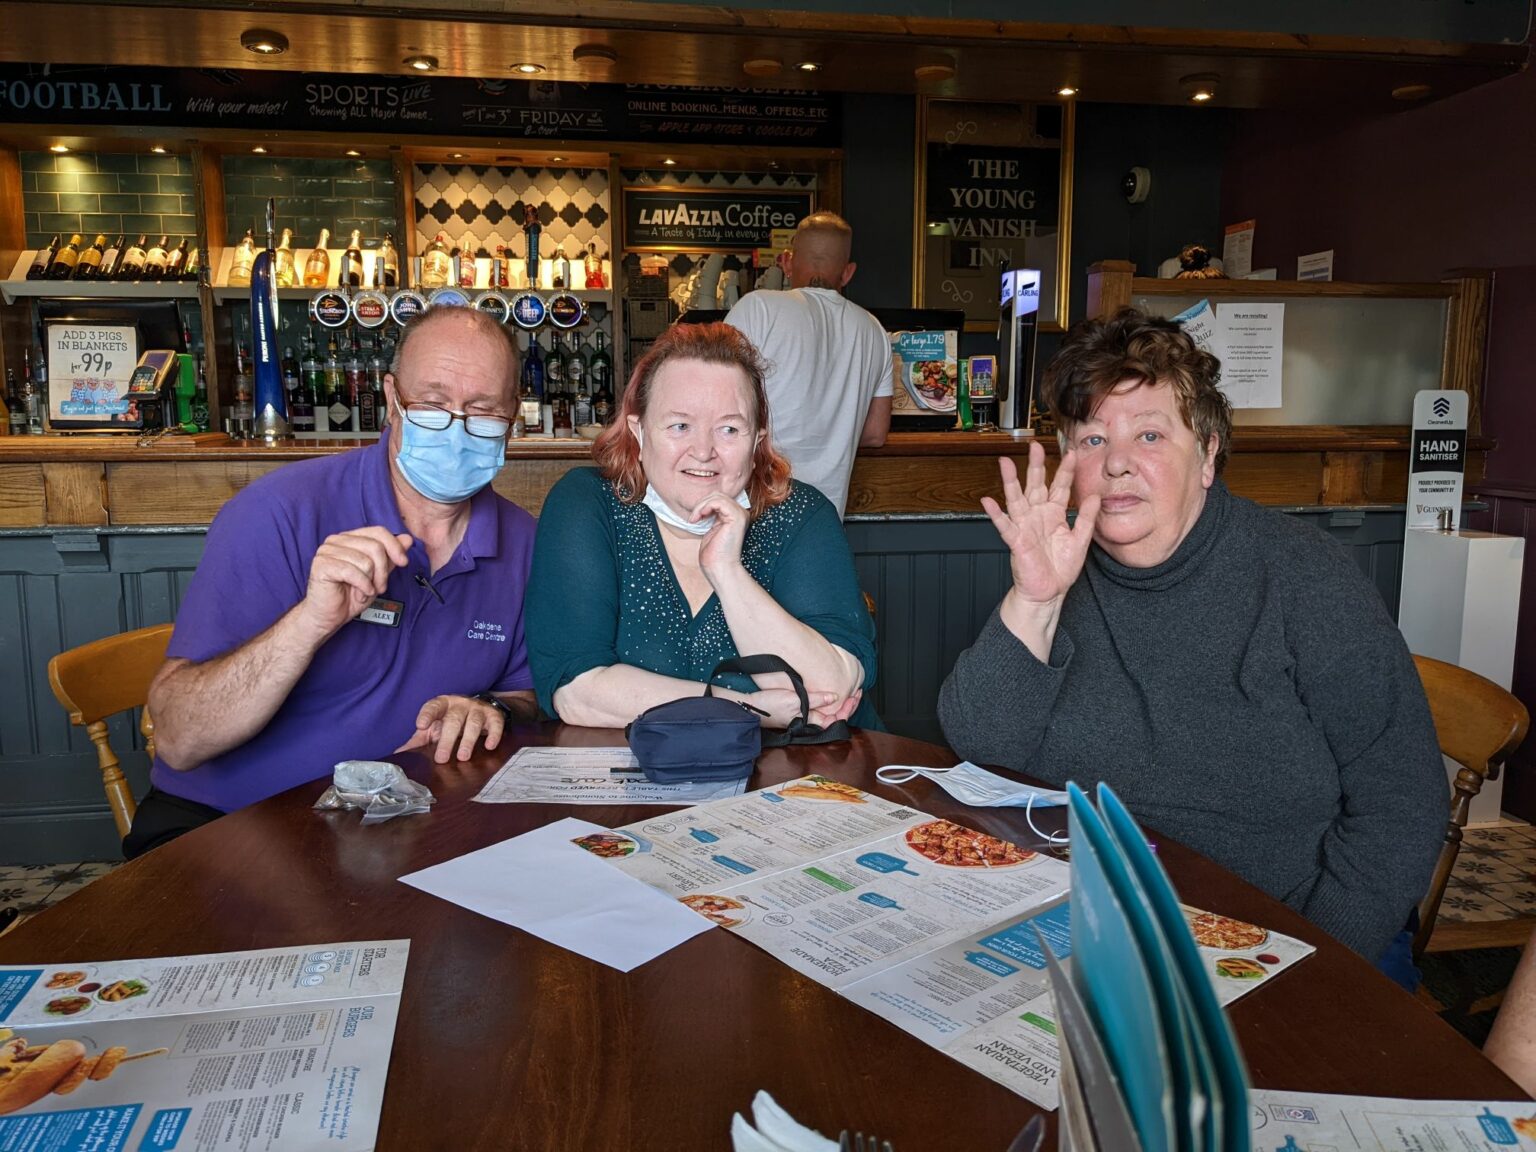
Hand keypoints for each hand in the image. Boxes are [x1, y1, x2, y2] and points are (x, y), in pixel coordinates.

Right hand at [298, 527, 412, 638]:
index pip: (378, 532)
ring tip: (364, 592)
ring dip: (371, 582)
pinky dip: (362, 586)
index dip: (395, 546)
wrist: (329, 616)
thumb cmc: (351, 596)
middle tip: (380, 588)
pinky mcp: (321, 564)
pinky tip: (359, 594)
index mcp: (349, 538)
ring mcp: (327, 551)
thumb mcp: (377, 575)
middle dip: (383, 571)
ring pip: (365, 561)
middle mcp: (336, 540)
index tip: (404, 563)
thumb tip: (407, 539)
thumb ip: (390, 557)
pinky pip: (352, 572)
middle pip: (375, 546)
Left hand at [395, 695, 504, 763]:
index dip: (427, 714)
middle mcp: (460, 704)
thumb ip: (419, 740)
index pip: (433, 706)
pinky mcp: (494, 715)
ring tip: (463, 757)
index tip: (420, 725)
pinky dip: (493, 734)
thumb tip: (399, 755)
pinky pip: (496, 723)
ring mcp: (478, 708)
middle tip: (442, 759)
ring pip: (474, 722)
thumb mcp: (434, 728)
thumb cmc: (451, 722)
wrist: (481, 710)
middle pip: (453, 719)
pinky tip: (489, 746)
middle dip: (447, 739)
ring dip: (468, 740)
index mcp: (443, 704)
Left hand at [695, 492, 749, 581]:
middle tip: (693, 518)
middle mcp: (741, 513)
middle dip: (701, 504)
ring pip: (717, 496)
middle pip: (718, 495)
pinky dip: (704, 507)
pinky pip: (718, 501)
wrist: (720, 569)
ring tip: (695, 518)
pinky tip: (699, 517)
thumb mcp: (711, 529)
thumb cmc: (714, 554)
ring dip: (701, 506)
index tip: (695, 518)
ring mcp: (740, 514)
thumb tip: (702, 504)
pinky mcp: (736, 517)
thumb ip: (711, 516)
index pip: (719, 499)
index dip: (704, 505)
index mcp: (736, 516)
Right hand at [739, 686, 845, 729]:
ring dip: (840, 703)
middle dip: (848, 705)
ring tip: (850, 691)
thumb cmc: (770, 706)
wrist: (751, 707)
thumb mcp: (795, 700)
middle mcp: (810, 721)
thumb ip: (816, 700)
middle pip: (835, 716)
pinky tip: (831, 693)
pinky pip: (819, 707)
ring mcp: (805, 716)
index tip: (855, 696)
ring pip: (829, 712)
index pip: (837, 719)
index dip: (848, 708)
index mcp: (811, 722)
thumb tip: (835, 697)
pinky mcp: (799, 710)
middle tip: (857, 691)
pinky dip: (829, 700)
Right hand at [985, 444, 1099, 609]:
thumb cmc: (1061, 569)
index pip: (1060, 487)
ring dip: (1010, 481)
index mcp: (1054, 514)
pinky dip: (995, 514)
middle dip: (1036, 465)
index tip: (1072, 453)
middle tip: (1035, 446)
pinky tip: (988, 501)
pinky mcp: (1016, 541)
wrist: (1049, 592)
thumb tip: (1096, 496)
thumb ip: (1087, 517)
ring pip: (1016, 499)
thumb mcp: (1081, 540)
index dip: (1066, 470)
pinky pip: (1005, 526)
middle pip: (1036, 485)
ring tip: (1005, 462)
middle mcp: (1038, 516)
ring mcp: (1025, 527)